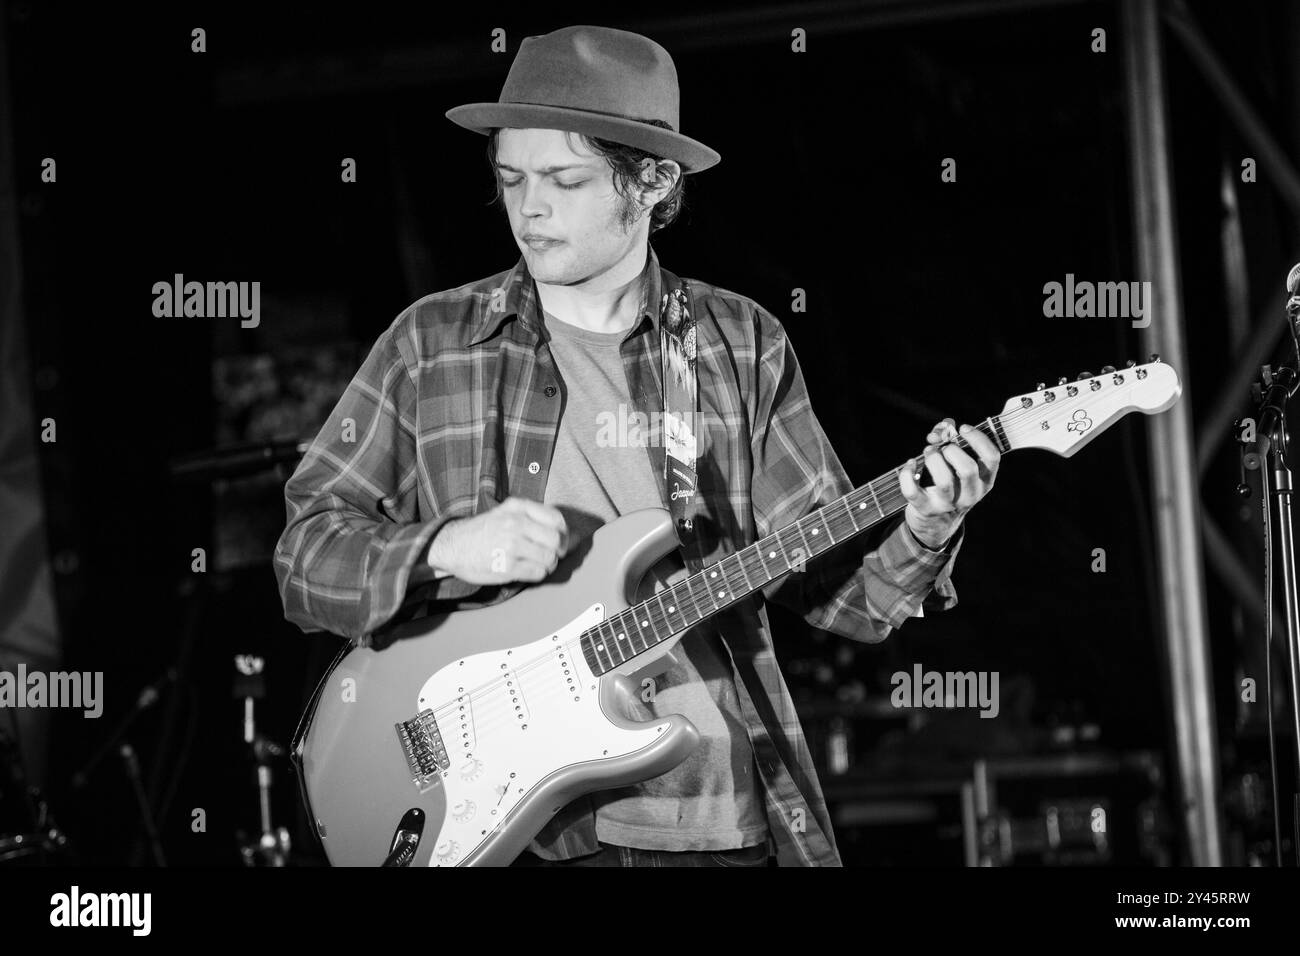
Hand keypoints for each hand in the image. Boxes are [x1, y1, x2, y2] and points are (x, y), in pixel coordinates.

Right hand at [427, 496, 570, 584]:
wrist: (451, 545)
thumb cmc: (483, 530)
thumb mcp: (507, 513)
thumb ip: (538, 520)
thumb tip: (575, 537)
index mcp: (517, 507)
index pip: (556, 519)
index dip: (563, 533)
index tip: (558, 540)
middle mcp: (515, 523)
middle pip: (556, 540)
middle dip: (557, 551)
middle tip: (549, 554)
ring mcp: (511, 545)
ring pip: (549, 558)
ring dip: (547, 564)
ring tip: (535, 563)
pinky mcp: (506, 566)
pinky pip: (537, 573)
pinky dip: (537, 574)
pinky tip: (526, 570)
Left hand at [897, 418, 1000, 548]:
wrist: (936, 522)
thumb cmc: (948, 482)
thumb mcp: (956, 463)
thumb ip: (949, 439)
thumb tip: (940, 430)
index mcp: (984, 481)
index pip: (992, 457)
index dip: (978, 438)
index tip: (963, 428)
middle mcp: (971, 495)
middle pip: (968, 469)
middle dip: (952, 450)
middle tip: (942, 446)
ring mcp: (948, 505)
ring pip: (944, 481)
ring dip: (933, 459)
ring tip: (928, 451)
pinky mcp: (926, 509)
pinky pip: (913, 491)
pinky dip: (908, 473)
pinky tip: (910, 463)